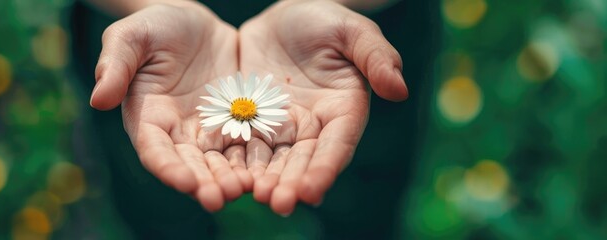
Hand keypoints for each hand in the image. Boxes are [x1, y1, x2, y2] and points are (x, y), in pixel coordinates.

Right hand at [89, 2, 251, 211]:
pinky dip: (253, 160)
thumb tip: (98, 99)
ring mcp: (208, 130)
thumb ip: (116, 64)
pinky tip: (267, 170)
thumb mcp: (132, 36)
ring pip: (219, 162)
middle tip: (219, 197)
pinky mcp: (236, 122)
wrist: (195, 23)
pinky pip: (246, 145)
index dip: (167, 167)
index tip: (183, 182)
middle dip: (203, 182)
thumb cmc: (156, 26)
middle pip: (189, 165)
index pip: (154, 150)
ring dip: (230, 178)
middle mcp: (177, 133)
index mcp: (147, 118)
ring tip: (246, 189)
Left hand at [238, 0, 407, 214]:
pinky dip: (241, 162)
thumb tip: (399, 90)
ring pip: (275, 159)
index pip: (337, 144)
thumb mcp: (351, 30)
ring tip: (256, 197)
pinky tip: (231, 177)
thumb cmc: (324, 18)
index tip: (312, 190)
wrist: (285, 15)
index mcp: (343, 110)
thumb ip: (376, 56)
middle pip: (304, 160)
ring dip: (266, 180)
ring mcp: (283, 126)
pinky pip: (246, 145)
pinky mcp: (254, 121)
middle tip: (278, 204)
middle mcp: (314, 126)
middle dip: (292, 183)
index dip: (325, 168)